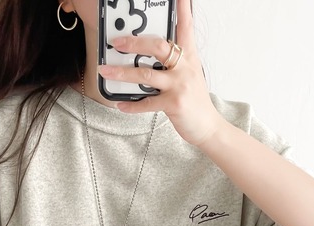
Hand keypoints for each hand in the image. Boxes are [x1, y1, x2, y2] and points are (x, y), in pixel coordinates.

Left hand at [98, 0, 222, 146]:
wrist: (208, 126)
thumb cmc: (194, 101)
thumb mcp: (188, 76)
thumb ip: (172, 65)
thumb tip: (144, 59)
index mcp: (189, 57)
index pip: (186, 26)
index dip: (182, 9)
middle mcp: (185, 67)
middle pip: (158, 47)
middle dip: (134, 43)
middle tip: (116, 42)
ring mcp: (179, 85)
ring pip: (146, 74)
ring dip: (122, 72)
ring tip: (105, 71)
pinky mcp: (174, 104)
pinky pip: (147, 103)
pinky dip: (131, 105)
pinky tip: (120, 104)